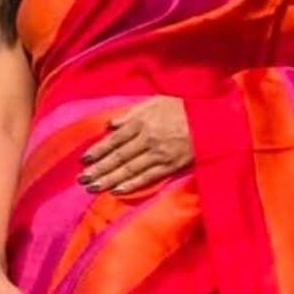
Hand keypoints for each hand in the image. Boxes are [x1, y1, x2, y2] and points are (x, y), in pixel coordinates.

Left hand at [78, 96, 192, 194]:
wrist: (212, 120)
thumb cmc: (183, 108)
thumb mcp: (155, 102)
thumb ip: (131, 114)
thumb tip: (109, 125)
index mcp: (141, 122)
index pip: (114, 139)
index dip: (98, 151)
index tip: (83, 161)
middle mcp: (147, 138)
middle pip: (118, 156)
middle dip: (98, 169)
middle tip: (81, 179)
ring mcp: (158, 154)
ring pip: (129, 169)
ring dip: (109, 179)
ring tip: (93, 188)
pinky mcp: (170, 165)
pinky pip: (147, 177)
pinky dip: (132, 185)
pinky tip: (117, 191)